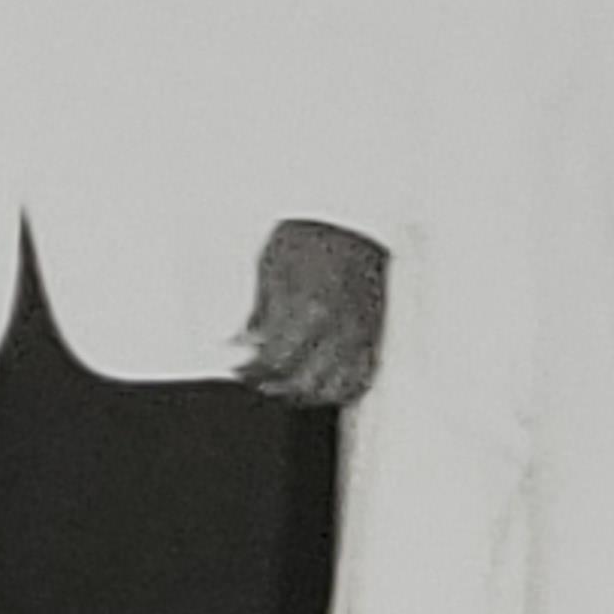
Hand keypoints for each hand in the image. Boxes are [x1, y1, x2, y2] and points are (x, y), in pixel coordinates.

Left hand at [238, 218, 386, 405]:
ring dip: (305, 393)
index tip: (239, 369)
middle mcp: (337, 329)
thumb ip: (258, 312)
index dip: (252, 371)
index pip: (275, 362)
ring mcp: (360, 335)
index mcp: (308, 310)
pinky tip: (321, 384)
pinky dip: (339, 389)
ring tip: (285, 385)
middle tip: (257, 379)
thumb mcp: (270, 267)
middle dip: (274, 386)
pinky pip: (360, 378)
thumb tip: (244, 343)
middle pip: (302, 382)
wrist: (350, 220)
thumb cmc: (309, 236)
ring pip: (333, 388)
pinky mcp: (373, 334)